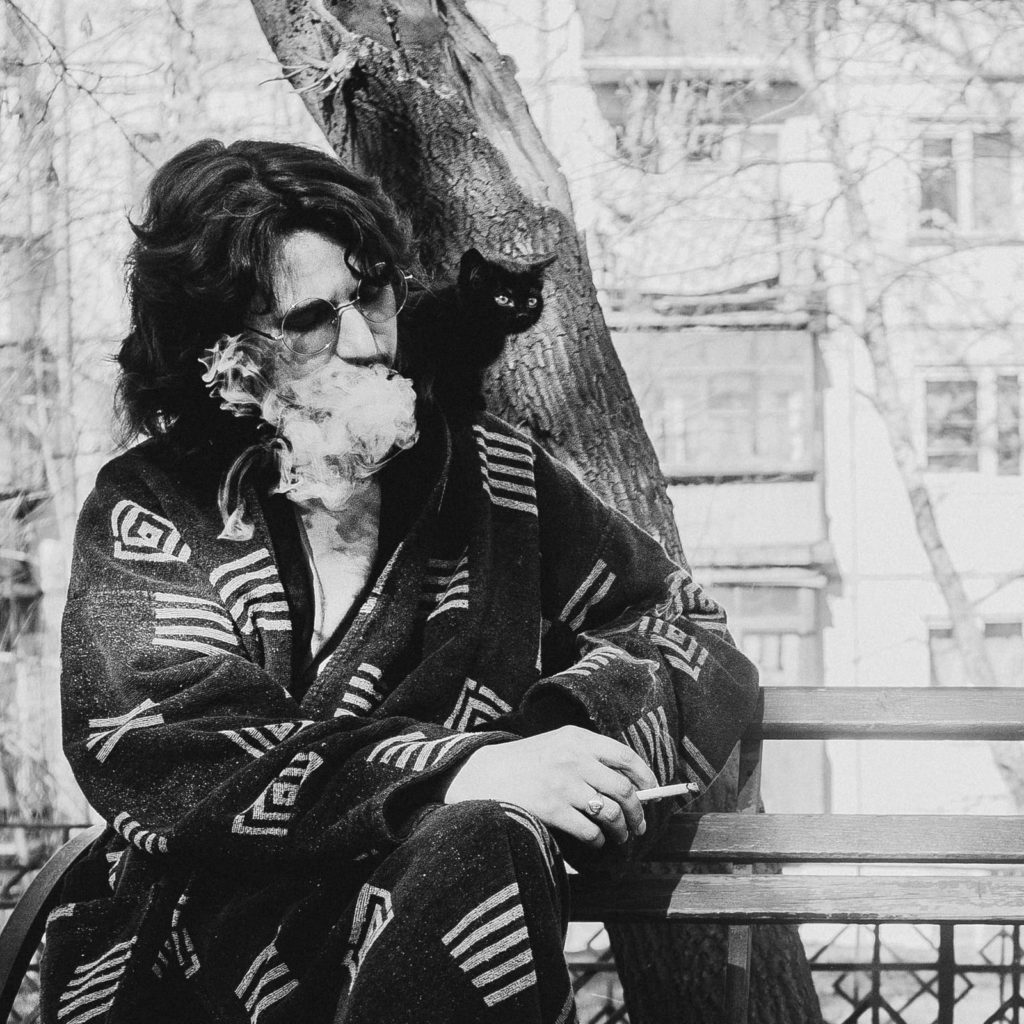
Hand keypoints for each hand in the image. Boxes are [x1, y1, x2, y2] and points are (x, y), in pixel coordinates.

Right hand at [442, 726, 657, 847]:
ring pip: (611, 812)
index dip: (646, 776)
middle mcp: (573, 758)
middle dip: (638, 812)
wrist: (483, 773)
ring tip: (620, 836)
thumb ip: (589, 756)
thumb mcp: (557, 745)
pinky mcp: (551, 809)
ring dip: (621, 830)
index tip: (654, 792)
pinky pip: (590, 831)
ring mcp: (562, 784)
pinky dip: (598, 841)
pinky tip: (595, 842)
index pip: (625, 756)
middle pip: (624, 788)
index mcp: (577, 738)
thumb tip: (631, 785)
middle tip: (639, 825)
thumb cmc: (526, 762)